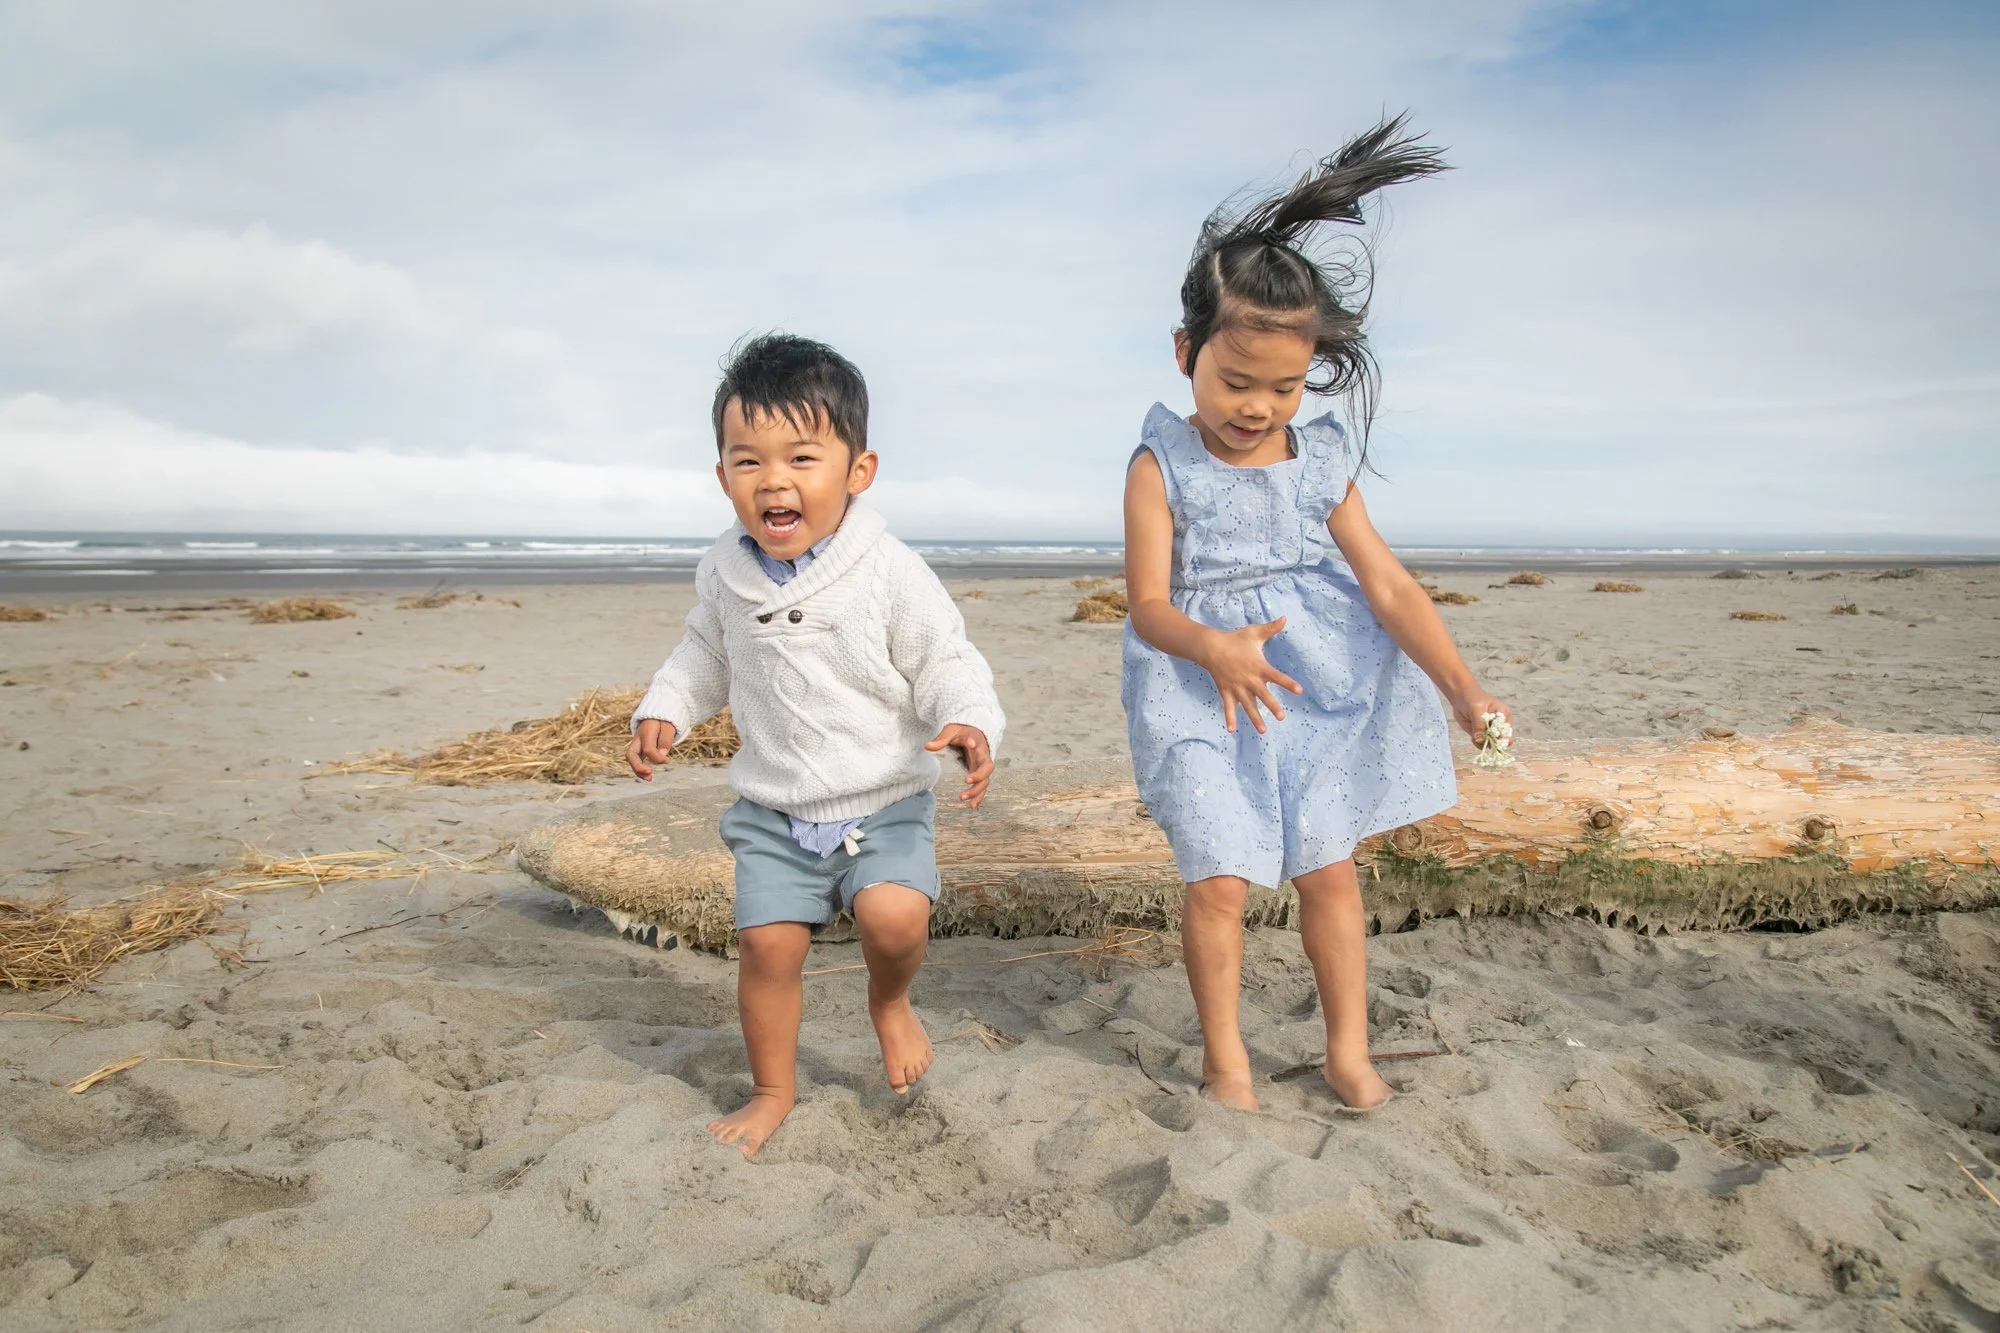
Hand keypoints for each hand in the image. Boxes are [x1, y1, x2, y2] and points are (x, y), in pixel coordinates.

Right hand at [626, 718, 678, 780]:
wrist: (657, 714)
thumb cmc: (664, 720)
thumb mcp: (669, 726)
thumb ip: (666, 739)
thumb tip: (662, 754)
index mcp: (645, 731)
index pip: (648, 748)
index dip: (657, 758)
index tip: (667, 760)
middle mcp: (637, 738)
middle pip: (631, 754)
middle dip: (638, 767)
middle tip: (650, 774)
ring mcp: (636, 744)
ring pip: (631, 759)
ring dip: (638, 771)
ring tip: (649, 779)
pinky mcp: (638, 748)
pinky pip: (636, 760)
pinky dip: (640, 769)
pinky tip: (648, 776)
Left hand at [926, 723, 993, 807]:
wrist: (974, 733)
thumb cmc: (963, 731)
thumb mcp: (952, 730)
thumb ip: (941, 738)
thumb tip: (927, 746)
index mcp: (977, 742)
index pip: (978, 744)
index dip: (975, 745)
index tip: (970, 744)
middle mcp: (983, 756)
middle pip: (987, 768)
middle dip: (979, 776)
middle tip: (966, 780)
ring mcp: (983, 766)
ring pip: (985, 781)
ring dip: (976, 790)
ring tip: (962, 798)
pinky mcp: (980, 774)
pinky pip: (982, 787)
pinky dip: (978, 796)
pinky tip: (972, 805)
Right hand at [1198, 618, 1303, 734]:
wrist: (1210, 646)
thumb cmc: (1235, 640)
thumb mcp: (1254, 633)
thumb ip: (1271, 628)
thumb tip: (1285, 618)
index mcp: (1259, 666)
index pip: (1277, 676)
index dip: (1288, 683)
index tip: (1299, 691)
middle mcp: (1249, 679)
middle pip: (1263, 695)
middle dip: (1272, 706)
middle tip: (1281, 717)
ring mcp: (1237, 687)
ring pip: (1247, 705)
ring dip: (1255, 718)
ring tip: (1263, 731)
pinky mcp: (1226, 691)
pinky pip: (1228, 707)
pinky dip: (1230, 718)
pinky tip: (1232, 730)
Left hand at [1448, 689, 1509, 742]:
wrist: (1461, 696)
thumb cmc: (1472, 698)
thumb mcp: (1476, 709)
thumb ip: (1479, 724)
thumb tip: (1479, 739)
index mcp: (1504, 715)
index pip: (1507, 732)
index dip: (1501, 738)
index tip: (1490, 738)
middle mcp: (1500, 724)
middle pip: (1501, 741)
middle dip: (1492, 743)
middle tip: (1481, 738)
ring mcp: (1491, 730)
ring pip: (1491, 744)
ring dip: (1483, 743)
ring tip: (1475, 735)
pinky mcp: (1482, 734)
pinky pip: (1482, 744)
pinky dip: (1477, 743)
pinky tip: (1473, 737)